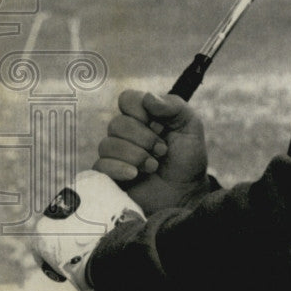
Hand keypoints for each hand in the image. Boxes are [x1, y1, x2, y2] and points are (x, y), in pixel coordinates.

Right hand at [94, 90, 207, 214]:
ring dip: (136, 155)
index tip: (159, 125)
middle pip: (117, 123)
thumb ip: (174, 106)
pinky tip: (135, 174)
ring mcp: (116, 154)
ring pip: (107, 145)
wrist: (186, 193)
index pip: (127, 99)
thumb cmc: (188, 158)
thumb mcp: (190, 126)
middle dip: (144, 138)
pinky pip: (99, 166)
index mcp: (143, 116)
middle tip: (162, 150)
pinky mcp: (109, 175)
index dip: (140, 110)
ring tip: (154, 166)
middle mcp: (126, 132)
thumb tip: (148, 97)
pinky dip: (119, 168)